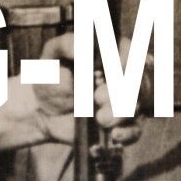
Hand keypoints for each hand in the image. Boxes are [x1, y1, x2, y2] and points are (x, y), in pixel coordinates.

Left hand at [28, 31, 138, 146]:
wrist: (42, 110)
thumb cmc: (50, 76)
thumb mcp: (52, 55)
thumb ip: (67, 45)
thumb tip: (84, 46)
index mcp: (110, 54)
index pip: (132, 53)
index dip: (128, 61)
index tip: (114, 70)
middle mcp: (122, 78)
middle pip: (138, 82)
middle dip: (122, 91)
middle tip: (97, 97)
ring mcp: (122, 102)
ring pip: (137, 106)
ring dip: (121, 114)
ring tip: (100, 119)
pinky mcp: (118, 125)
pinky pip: (135, 131)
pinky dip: (128, 134)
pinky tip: (114, 135)